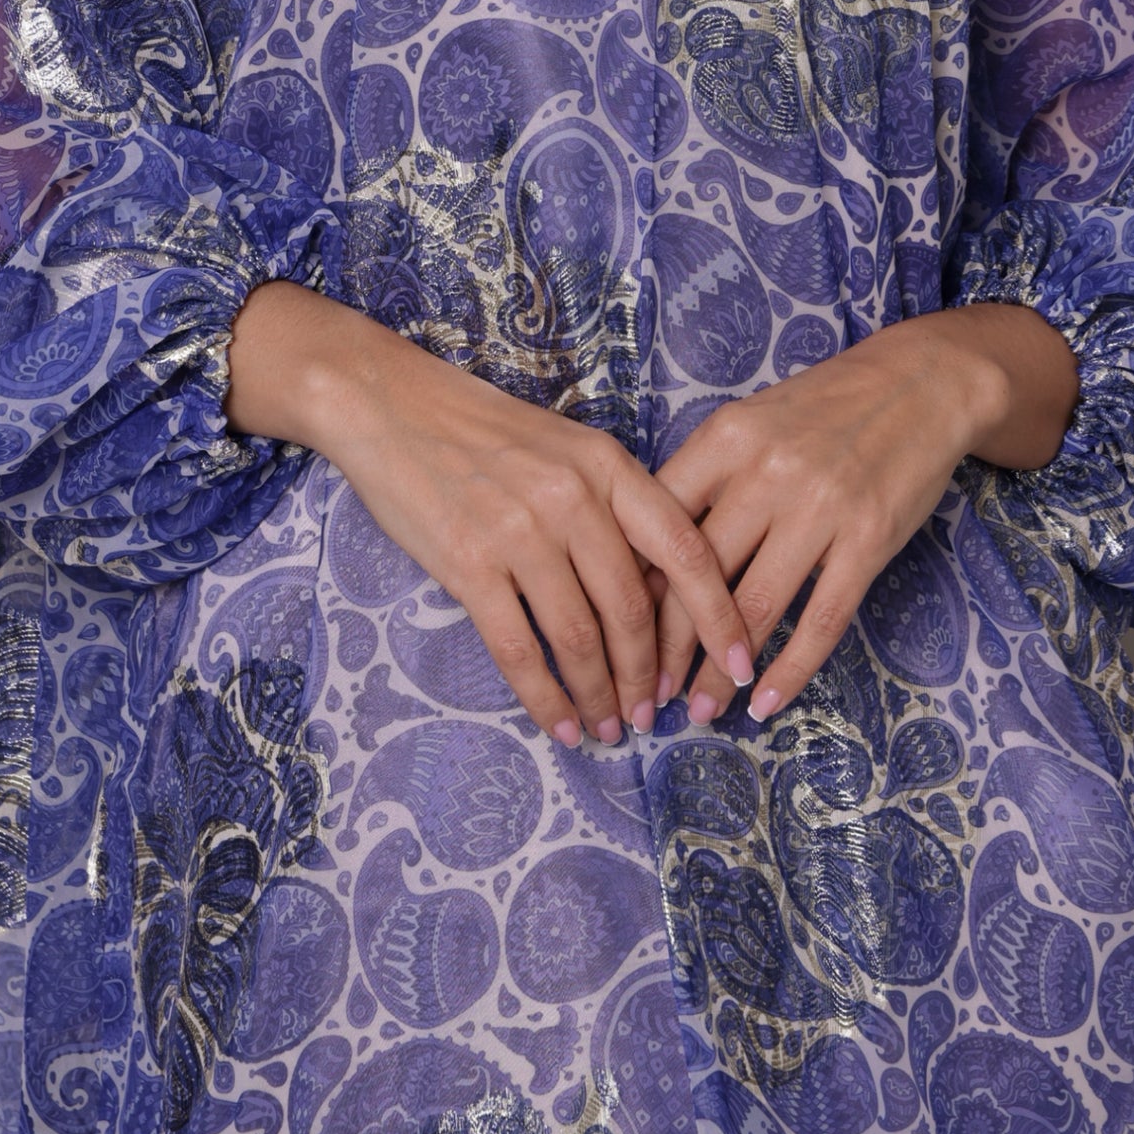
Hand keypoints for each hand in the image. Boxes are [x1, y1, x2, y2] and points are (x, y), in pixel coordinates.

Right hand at [224, 281, 754, 747]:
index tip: (741, 663)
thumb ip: (612, 508)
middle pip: (633, 608)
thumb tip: (654, 594)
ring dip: (601, 695)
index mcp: (608, 465)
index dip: (719, 615)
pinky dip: (546, 698)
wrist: (392, 405)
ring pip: (581, 637)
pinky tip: (561, 724)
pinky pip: (520, 649)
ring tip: (610, 728)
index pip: (685, 549)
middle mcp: (574, 497)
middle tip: (655, 714)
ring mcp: (520, 531)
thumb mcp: (567, 448)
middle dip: (649, 674)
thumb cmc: (484, 431)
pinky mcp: (470, 563)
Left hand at [651, 303, 1078, 725]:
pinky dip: (791, 669)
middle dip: (669, 647)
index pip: (661, 524)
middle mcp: (767, 473)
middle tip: (648, 694)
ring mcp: (821, 508)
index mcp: (726, 437)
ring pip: (754, 608)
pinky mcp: (869, 539)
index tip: (616, 633)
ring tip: (699, 710)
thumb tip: (649, 554)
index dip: (634, 588)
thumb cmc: (824, 406)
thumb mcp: (752, 420)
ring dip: (722, 672)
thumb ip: (706, 476)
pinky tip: (767, 703)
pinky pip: (822, 619)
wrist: (920, 383)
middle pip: (699, 576)